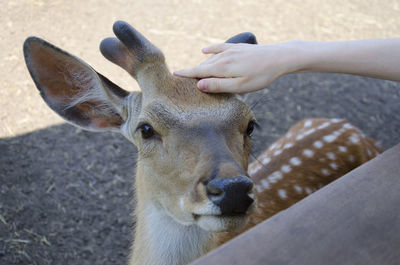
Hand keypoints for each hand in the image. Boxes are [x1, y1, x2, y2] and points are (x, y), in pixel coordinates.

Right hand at [174, 42, 301, 92]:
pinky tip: (204, 51)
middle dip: (192, 72)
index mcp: (222, 68)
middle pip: (203, 66)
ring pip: (210, 59)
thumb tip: (199, 85)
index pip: (199, 72)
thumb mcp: (240, 86)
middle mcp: (223, 57)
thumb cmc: (260, 76)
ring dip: (201, 65)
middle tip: (180, 80)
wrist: (279, 57)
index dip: (186, 74)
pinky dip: (210, 50)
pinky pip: (219, 48)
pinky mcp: (237, 48)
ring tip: (191, 72)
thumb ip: (219, 86)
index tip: (173, 74)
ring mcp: (230, 51)